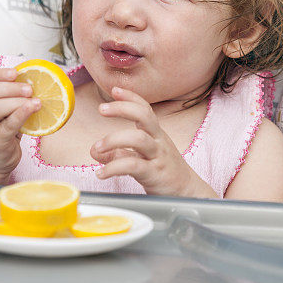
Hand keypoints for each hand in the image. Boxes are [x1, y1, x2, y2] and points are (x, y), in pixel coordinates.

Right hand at [0, 68, 41, 178]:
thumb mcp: (2, 112)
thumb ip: (11, 97)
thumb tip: (35, 80)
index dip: (0, 74)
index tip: (16, 72)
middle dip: (10, 88)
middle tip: (29, 88)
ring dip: (16, 102)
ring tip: (35, 100)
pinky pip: (6, 126)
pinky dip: (20, 115)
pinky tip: (32, 109)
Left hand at [89, 87, 216, 197]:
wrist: (187, 192)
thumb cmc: (164, 171)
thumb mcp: (142, 157)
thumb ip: (119, 152)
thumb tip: (95, 150)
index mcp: (156, 133)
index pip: (145, 108)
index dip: (130, 97)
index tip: (115, 89)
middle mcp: (158, 141)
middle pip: (144, 116)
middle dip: (122, 108)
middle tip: (102, 109)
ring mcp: (158, 156)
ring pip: (138, 139)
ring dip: (113, 140)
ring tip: (96, 148)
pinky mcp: (155, 174)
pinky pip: (133, 166)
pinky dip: (113, 168)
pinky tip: (101, 173)